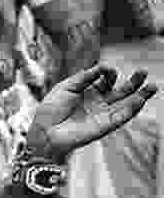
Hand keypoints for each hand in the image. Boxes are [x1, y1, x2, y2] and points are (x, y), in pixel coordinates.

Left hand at [26, 65, 157, 161]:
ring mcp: (103, 115)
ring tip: (152, 86)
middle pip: (121, 92)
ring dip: (140, 96)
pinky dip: (131, 110)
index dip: (108, 72)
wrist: (44, 131)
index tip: (105, 69)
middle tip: (143, 72)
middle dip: (133, 82)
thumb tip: (101, 66)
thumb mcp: (66, 87)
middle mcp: (98, 103)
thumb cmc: (50, 110)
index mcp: (88, 92)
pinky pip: (121, 118)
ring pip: (127, 105)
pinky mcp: (104, 126)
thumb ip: (83, 77)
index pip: (106, 80)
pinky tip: (139, 100)